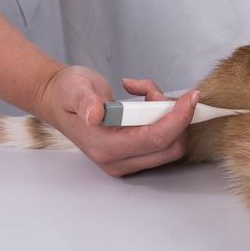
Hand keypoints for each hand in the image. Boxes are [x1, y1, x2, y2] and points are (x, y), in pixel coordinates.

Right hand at [34, 67, 197, 175]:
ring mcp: (127, 161)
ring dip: (171, 117)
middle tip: (155, 93)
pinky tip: (146, 102)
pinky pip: (164, 142)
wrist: (58, 101)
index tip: (191, 97)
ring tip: (147, 95)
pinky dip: (165, 120)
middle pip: (170, 147)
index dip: (177, 118)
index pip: (154, 139)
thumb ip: (86, 101)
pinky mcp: (134, 156)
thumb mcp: (74, 89)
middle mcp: (117, 160)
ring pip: (171, 145)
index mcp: (103, 147)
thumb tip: (95, 114)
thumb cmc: (67, 94)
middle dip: (175, 117)